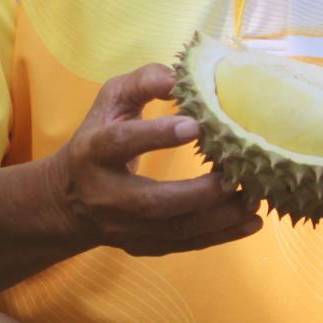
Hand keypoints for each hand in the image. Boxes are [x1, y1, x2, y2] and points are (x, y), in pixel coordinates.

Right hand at [48, 63, 261, 256]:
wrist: (69, 200)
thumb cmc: (97, 138)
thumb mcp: (110, 103)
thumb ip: (142, 83)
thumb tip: (177, 76)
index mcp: (92, 152)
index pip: (120, 143)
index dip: (155, 136)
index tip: (196, 125)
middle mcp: (104, 194)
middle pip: (152, 201)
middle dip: (198, 192)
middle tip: (235, 174)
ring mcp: (122, 227)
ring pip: (174, 229)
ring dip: (219, 218)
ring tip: (253, 199)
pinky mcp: (140, 246)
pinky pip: (182, 245)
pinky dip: (219, 236)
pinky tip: (249, 222)